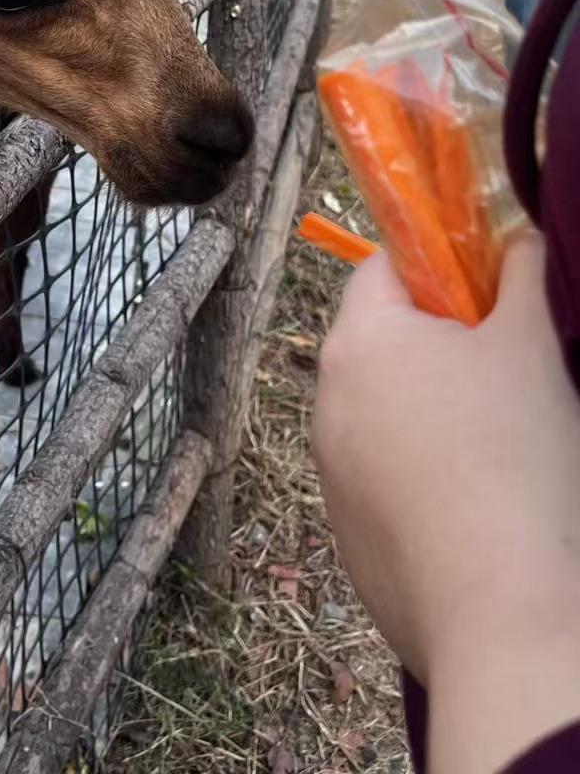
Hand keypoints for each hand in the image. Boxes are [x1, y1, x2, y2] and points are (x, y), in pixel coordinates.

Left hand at [313, 236, 579, 772]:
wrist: (502, 619)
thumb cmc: (515, 459)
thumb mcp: (530, 345)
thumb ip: (520, 275)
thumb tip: (513, 237)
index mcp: (357, 345)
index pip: (383, 270)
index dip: (441, 268)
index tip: (494, 293)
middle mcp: (326, 404)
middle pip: (385, 344)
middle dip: (446, 346)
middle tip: (514, 370)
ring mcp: (332, 478)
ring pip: (388, 417)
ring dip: (438, 417)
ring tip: (508, 447)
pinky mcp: (352, 540)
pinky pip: (391, 484)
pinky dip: (431, 482)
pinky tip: (487, 508)